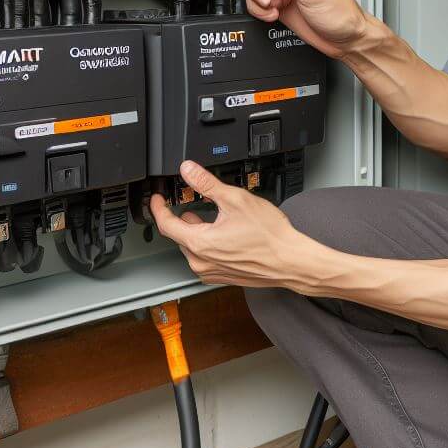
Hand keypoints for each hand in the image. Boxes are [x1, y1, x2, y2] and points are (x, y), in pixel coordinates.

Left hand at [151, 160, 308, 288]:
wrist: (290, 260)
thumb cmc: (269, 235)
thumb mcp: (235, 199)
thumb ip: (207, 184)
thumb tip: (188, 170)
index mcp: (199, 243)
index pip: (166, 224)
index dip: (158, 208)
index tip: (157, 198)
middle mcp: (201, 262)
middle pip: (179, 235)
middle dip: (181, 217)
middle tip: (187, 202)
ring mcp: (211, 272)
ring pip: (192, 247)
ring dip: (196, 230)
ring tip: (210, 216)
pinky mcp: (222, 276)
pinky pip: (205, 258)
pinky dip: (207, 243)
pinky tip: (223, 234)